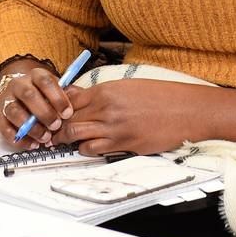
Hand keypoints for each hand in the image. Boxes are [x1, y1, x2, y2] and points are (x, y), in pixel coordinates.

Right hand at [0, 64, 74, 146]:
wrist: (20, 96)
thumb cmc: (44, 96)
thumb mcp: (57, 91)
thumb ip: (67, 96)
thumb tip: (79, 106)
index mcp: (34, 75)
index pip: (45, 81)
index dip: (57, 97)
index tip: (68, 113)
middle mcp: (18, 85)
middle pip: (28, 95)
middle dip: (44, 112)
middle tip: (56, 125)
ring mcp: (6, 100)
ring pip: (15, 112)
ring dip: (31, 127)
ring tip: (45, 137)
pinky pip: (5, 129)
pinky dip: (20, 139)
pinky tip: (33, 144)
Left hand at [54, 80, 211, 155]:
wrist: (186, 110)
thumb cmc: (161, 97)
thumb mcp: (128, 87)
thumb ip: (103, 94)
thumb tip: (82, 98)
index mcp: (107, 90)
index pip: (70, 99)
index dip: (56, 107)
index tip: (52, 113)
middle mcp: (107, 108)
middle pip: (68, 118)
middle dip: (55, 126)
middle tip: (49, 132)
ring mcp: (115, 128)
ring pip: (76, 135)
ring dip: (66, 140)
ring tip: (61, 142)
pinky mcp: (124, 144)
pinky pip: (94, 149)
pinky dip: (85, 149)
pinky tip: (85, 147)